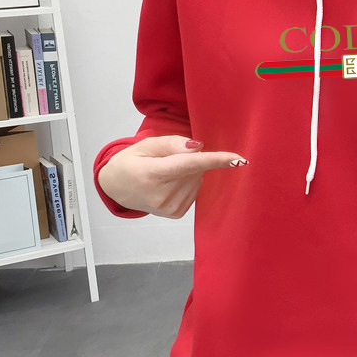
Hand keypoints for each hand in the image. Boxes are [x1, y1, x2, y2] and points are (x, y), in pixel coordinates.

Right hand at [97, 135, 247, 218]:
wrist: (116, 187)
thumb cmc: (130, 162)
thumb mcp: (146, 145)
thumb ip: (172, 143)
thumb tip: (198, 148)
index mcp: (151, 173)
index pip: (190, 165)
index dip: (216, 160)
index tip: (239, 159)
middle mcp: (161, 195)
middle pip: (195, 170)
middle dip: (190, 159)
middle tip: (167, 160)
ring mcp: (169, 207)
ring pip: (197, 180)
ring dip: (189, 173)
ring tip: (164, 173)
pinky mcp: (176, 213)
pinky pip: (194, 191)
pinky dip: (188, 183)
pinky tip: (169, 184)